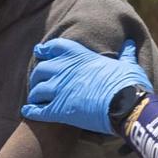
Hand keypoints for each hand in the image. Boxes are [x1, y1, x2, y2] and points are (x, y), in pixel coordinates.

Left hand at [21, 38, 150, 135]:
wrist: (126, 104)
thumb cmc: (129, 84)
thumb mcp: (128, 65)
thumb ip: (126, 55)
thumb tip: (130, 44)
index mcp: (81, 57)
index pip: (56, 47)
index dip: (45, 49)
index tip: (39, 51)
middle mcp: (66, 70)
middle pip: (41, 69)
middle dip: (37, 75)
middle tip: (37, 81)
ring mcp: (60, 89)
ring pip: (36, 90)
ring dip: (34, 94)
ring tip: (34, 99)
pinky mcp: (59, 110)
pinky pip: (37, 110)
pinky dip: (31, 111)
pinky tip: (27, 112)